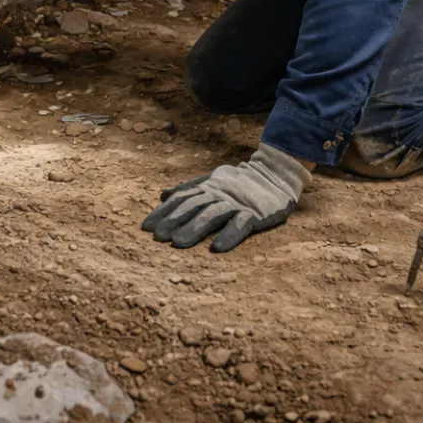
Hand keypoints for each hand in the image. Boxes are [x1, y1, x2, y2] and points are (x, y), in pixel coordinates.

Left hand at [142, 144, 307, 251]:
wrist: (276, 173)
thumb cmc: (240, 181)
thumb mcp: (212, 180)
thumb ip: (189, 188)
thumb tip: (162, 195)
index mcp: (208, 187)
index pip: (181, 199)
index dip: (164, 213)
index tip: (146, 227)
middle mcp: (219, 194)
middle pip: (193, 207)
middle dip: (174, 221)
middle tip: (157, 237)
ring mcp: (237, 204)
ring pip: (213, 215)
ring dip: (195, 229)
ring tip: (178, 243)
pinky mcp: (255, 214)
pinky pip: (241, 225)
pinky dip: (229, 235)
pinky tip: (216, 248)